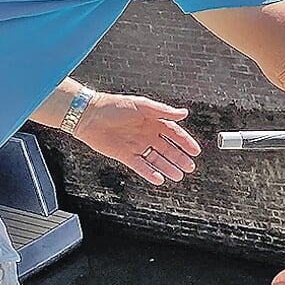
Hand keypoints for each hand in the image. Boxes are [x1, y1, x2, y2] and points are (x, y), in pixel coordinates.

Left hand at [70, 92, 200, 183]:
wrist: (89, 116)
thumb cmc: (114, 106)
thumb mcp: (142, 105)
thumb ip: (163, 111)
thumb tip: (183, 113)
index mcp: (152, 121)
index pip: (174, 133)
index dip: (185, 142)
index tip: (195, 151)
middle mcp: (146, 134)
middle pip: (167, 148)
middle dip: (179, 158)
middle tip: (190, 167)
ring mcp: (136, 146)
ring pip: (156, 159)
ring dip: (167, 167)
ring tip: (178, 176)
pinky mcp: (125, 155)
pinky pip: (140, 166)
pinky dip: (149, 173)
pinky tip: (159, 179)